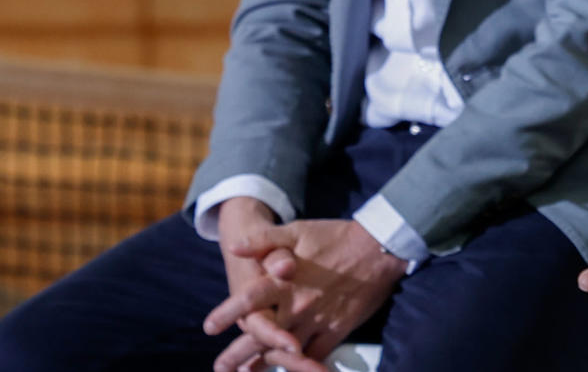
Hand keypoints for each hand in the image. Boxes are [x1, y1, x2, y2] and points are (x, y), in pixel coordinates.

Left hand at [207, 218, 406, 371]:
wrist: (379, 247)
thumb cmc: (335, 236)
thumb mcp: (298, 230)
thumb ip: (263, 240)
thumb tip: (232, 247)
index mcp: (284, 280)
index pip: (249, 300)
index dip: (227, 313)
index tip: (208, 327)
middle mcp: (297, 305)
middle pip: (261, 336)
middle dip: (238, 355)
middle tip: (220, 368)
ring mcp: (317, 320)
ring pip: (285, 351)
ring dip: (265, 365)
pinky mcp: (336, 330)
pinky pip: (314, 356)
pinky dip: (300, 364)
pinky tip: (292, 368)